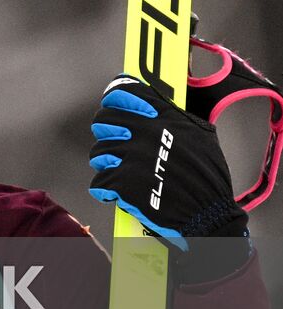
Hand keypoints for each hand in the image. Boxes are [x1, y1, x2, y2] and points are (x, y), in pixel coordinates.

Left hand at [88, 75, 247, 252]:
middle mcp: (143, 132)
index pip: (121, 93)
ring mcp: (131, 157)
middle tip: (116, 143)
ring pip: (99, 152)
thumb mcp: (200, 133)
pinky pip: (100, 182)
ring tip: (119, 170)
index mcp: (161, 117)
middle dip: (107, 132)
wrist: (208, 215)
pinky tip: (118, 191)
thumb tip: (155, 105)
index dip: (114, 100)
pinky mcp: (122, 183)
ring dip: (106, 162)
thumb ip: (174, 115)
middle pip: (103, 121)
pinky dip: (106, 189)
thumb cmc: (207, 178)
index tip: (113, 106)